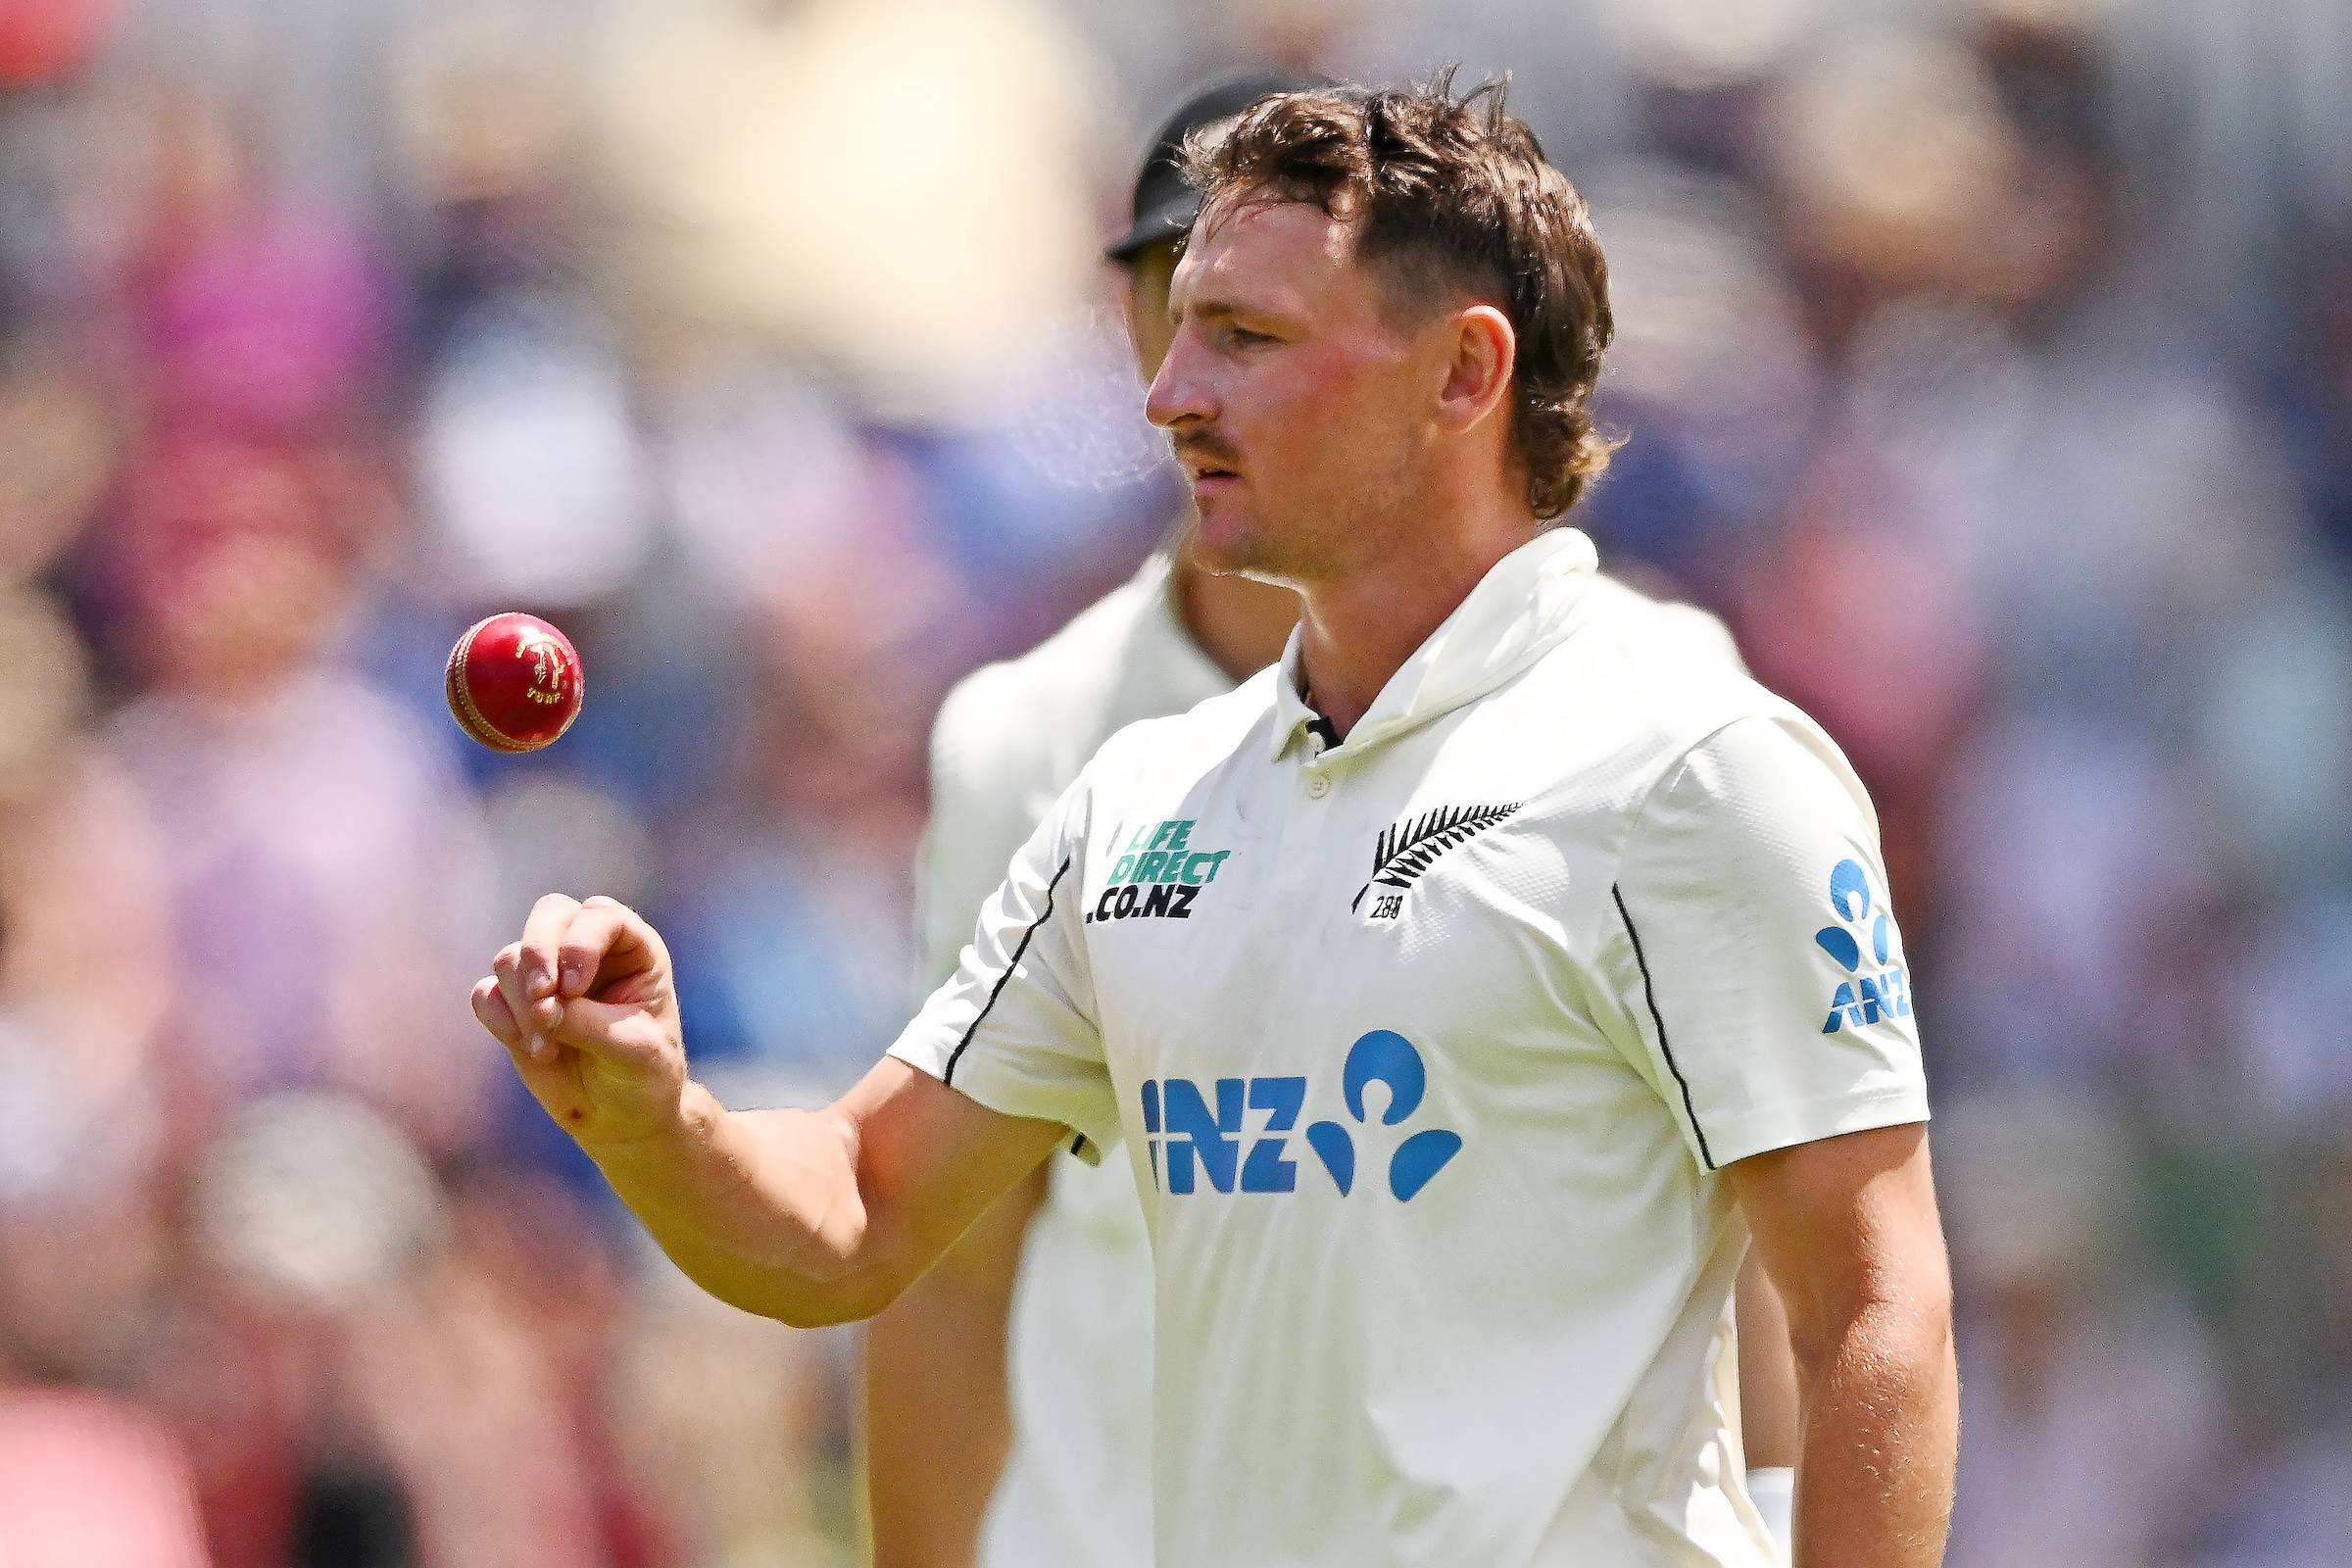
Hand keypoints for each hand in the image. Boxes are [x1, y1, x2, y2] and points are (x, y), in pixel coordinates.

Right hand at [472, 894, 689, 1147]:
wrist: (622, 1116)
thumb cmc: (643, 1075)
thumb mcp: (631, 1050)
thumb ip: (587, 1022)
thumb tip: (539, 1007)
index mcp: (633, 948)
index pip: (599, 915)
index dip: (580, 943)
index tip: (575, 988)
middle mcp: (587, 949)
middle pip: (549, 914)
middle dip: (538, 954)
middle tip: (542, 998)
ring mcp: (548, 974)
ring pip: (512, 958)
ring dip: (522, 1003)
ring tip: (550, 1049)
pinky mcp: (515, 1005)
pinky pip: (487, 994)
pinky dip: (501, 1020)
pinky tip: (533, 1050)